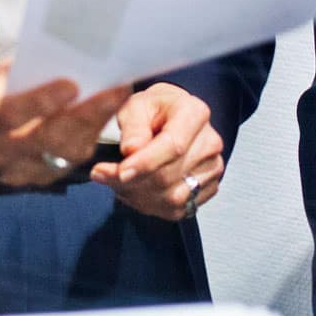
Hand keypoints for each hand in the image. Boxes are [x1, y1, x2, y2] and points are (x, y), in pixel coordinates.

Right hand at [0, 60, 130, 186]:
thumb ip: (16, 70)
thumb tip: (52, 54)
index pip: (7, 113)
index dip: (39, 100)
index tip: (71, 85)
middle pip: (43, 138)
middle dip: (81, 114)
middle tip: (112, 91)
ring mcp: (22, 170)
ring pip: (64, 152)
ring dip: (96, 123)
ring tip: (120, 95)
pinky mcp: (45, 178)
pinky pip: (75, 158)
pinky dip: (96, 132)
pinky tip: (113, 109)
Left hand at [90, 83, 223, 220]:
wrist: (170, 118)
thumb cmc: (152, 110)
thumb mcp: (135, 106)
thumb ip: (133, 126)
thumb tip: (131, 150)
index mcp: (194, 113)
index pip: (173, 146)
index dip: (145, 163)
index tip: (120, 172)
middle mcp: (210, 142)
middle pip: (170, 175)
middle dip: (132, 182)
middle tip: (103, 175)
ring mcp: (212, 167)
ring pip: (172, 198)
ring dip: (138, 196)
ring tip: (117, 182)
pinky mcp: (208, 188)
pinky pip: (177, 210)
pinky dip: (150, 206)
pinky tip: (135, 191)